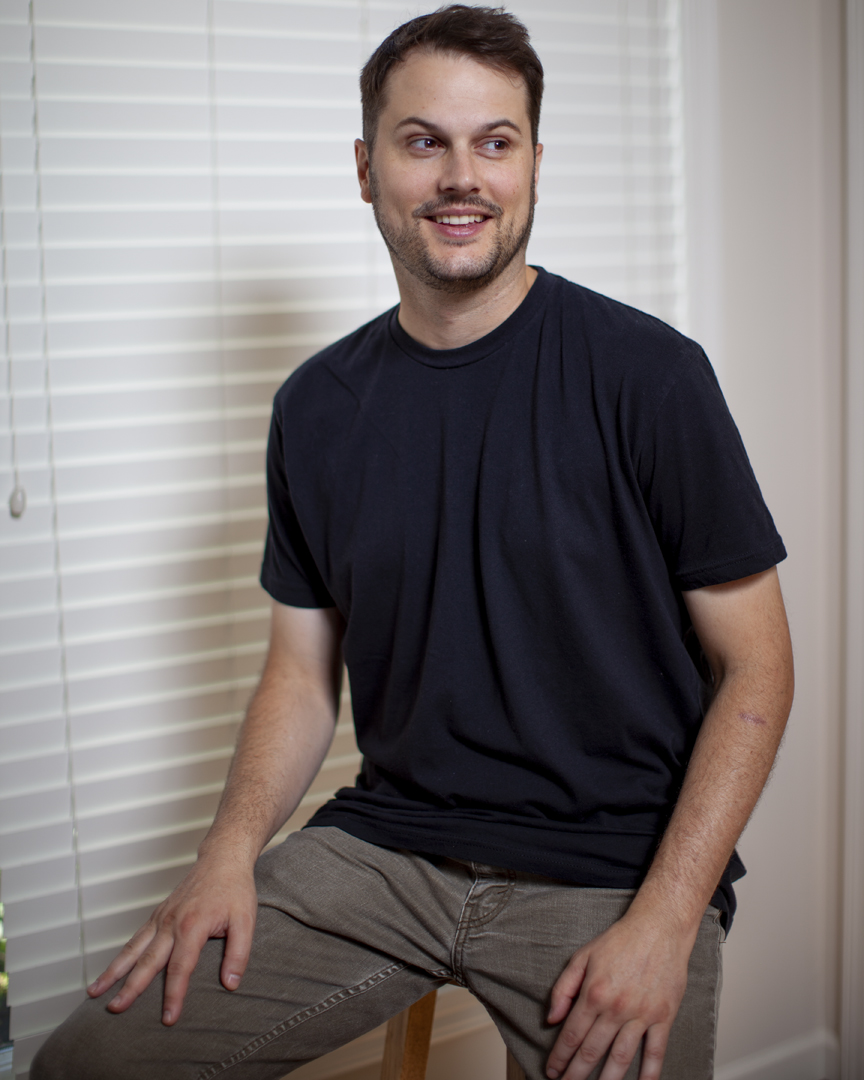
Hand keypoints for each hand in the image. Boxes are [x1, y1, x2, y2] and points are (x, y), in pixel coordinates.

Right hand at [86, 854, 257, 1025]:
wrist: (223, 858)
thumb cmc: (235, 888)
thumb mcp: (246, 920)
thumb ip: (239, 953)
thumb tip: (230, 983)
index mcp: (193, 926)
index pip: (181, 968)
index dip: (174, 995)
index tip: (168, 1018)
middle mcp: (171, 922)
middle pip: (148, 961)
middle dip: (130, 988)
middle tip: (115, 1009)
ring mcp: (162, 917)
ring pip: (133, 948)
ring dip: (113, 971)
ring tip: (94, 991)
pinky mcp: (159, 914)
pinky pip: (136, 937)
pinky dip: (122, 954)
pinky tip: (112, 969)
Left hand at [545, 912, 694, 1079]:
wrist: (658, 928)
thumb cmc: (621, 940)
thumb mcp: (582, 956)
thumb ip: (563, 988)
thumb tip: (552, 1018)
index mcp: (594, 993)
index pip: (571, 1035)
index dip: (559, 1057)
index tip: (552, 1071)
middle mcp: (616, 1007)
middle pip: (592, 1051)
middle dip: (576, 1074)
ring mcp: (641, 1014)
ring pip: (620, 1058)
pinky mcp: (663, 1016)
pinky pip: (656, 1051)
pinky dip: (649, 1073)